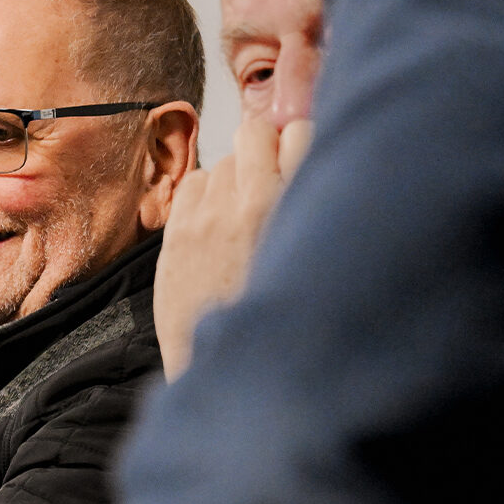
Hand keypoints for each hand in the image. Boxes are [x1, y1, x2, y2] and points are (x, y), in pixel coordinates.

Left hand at [155, 117, 311, 379]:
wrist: (235, 372)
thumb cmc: (286, 316)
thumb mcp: (322, 258)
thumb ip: (319, 207)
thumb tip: (323, 161)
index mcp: (299, 212)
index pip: (303, 133)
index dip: (301, 144)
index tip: (301, 161)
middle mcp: (255, 206)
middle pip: (258, 132)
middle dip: (266, 146)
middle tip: (270, 177)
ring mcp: (211, 218)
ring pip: (224, 159)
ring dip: (235, 175)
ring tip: (243, 214)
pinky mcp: (179, 233)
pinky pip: (194, 180)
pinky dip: (205, 192)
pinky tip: (216, 222)